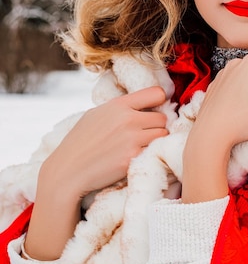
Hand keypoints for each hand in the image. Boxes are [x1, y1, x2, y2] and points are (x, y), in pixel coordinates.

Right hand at [41, 85, 168, 198]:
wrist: (68, 170)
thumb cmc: (80, 142)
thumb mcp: (96, 114)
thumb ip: (120, 108)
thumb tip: (142, 104)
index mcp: (118, 105)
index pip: (156, 93)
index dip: (159, 101)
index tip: (156, 109)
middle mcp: (128, 119)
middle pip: (162, 118)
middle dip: (157, 126)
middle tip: (145, 134)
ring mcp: (132, 139)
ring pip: (163, 135)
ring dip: (156, 141)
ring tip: (141, 146)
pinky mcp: (134, 158)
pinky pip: (155, 151)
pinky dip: (150, 154)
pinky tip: (137, 156)